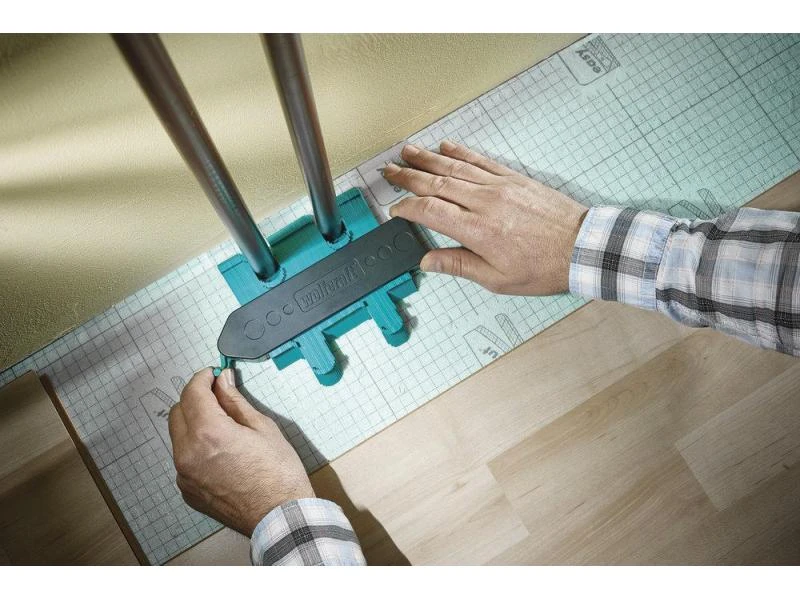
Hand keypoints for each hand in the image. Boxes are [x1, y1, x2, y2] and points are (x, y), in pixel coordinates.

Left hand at [168, 368, 313, 535]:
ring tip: (222, 425)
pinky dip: (195, 447)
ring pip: (178, 436)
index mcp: (208, 433)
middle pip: (178, 411)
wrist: (280, 516)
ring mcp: (184, 475)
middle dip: (195, 399)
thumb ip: (235, 401)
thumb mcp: (262, 427)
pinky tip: (220, 451)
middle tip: (218, 396)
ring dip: (193, 423)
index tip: (212, 374)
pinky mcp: (187, 490)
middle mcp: (188, 453)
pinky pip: (183, 459)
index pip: (192, 392)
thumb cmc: (278, 473)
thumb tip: (223, 381)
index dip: (202, 378)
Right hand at [384, 141, 587, 295]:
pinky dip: (461, 152)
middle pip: (437, 183)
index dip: (408, 207)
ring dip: (428, 158)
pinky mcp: (513, 178)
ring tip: (408, 151)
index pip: (430, 211)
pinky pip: (481, 160)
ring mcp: (499, 186)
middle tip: (389, 170)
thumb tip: (428, 261)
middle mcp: (484, 203)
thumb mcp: (497, 280)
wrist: (581, 247)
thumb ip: (459, 266)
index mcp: (477, 231)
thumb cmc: (543, 268)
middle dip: (409, 176)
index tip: (395, 208)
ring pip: (455, 167)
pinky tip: (446, 146)